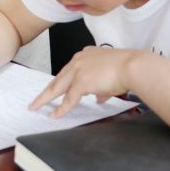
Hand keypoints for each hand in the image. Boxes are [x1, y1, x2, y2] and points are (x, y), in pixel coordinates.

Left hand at [29, 46, 143, 117]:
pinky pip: (69, 99)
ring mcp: (78, 70)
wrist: (133, 66)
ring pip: (57, 88)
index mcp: (85, 55)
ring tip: (36, 107)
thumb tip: (99, 98)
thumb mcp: (110, 77)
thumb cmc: (127, 69)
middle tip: (36, 100)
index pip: (68, 71)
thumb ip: (101, 88)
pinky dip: (61, 109)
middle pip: (58, 79)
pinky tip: (55, 115)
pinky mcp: (81, 81)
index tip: (54, 89)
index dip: (60, 82)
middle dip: (46, 91)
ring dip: (45, 99)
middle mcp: (78, 60)